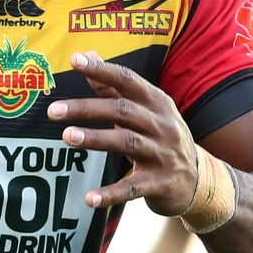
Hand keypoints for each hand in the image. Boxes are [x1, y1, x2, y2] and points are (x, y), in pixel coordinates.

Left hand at [47, 52, 199, 213]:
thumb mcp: (147, 111)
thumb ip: (114, 87)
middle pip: (122, 111)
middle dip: (88, 109)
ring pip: (127, 143)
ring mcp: (163, 155)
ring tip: (67, 137)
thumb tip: (87, 54)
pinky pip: (132, 188)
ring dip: (96, 139)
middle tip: (53, 110)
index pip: (128, 80)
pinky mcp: (160, 183)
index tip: (74, 61)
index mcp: (157, 103)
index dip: (102, 70)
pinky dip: (111, 193)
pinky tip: (89, 198)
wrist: (199, 180)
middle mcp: (162, 125)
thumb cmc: (162, 138)